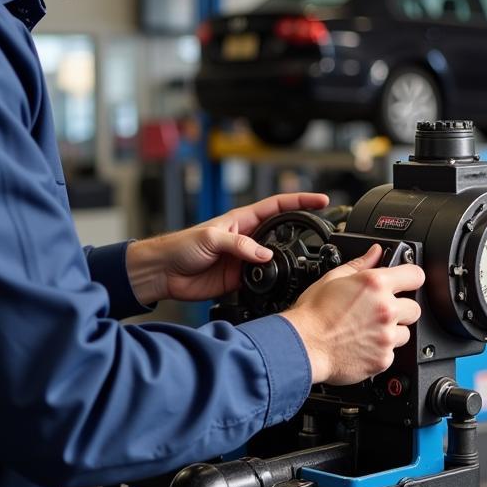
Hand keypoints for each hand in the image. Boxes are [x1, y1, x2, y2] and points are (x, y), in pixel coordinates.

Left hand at [125, 192, 329, 304]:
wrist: (163, 273)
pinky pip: (262, 280)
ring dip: (288, 261)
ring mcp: (245, 260)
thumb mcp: (211, 239)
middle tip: (322, 234)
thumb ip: (239, 245)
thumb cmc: (180, 246)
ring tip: (303, 263)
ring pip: (275, 259)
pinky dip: (272, 282)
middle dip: (302, 232)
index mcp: (241, 220)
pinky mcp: (239, 280)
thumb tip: (266, 255)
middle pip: (281, 233)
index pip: (278, 207)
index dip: (300, 202)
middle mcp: (246, 238)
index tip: (321, 202)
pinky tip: (279, 284)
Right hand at [281, 244, 423, 384]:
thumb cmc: (312, 314)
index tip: (406, 282)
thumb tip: (374, 252)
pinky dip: (380, 350)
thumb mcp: (332, 279)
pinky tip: (362, 345)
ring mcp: (386, 336)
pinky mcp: (383, 358)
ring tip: (368, 330)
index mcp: (376, 285)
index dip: (410, 278)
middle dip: (400, 308)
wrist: (303, 346)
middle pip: (414, 307)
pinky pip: (392, 353)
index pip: (416, 275)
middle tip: (379, 311)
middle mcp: (386, 309)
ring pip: (405, 333)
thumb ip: (360, 264)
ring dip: (392, 331)